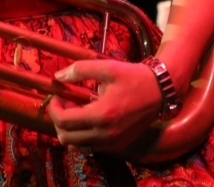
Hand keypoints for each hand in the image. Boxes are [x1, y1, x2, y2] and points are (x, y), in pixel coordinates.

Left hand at [48, 59, 163, 151]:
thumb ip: (80, 70)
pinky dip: (81, 136)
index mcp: (102, 115)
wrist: (159, 91)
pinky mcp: (117, 145)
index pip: (64, 121)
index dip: (53, 107)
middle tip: (64, 102)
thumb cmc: (133, 77)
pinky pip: (90, 147)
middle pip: (66, 137)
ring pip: (76, 145)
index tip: (57, 94)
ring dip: (69, 130)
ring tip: (75, 110)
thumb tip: (58, 76)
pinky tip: (87, 119)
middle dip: (58, 119)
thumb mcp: (107, 67)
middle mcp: (105, 134)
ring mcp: (111, 143)